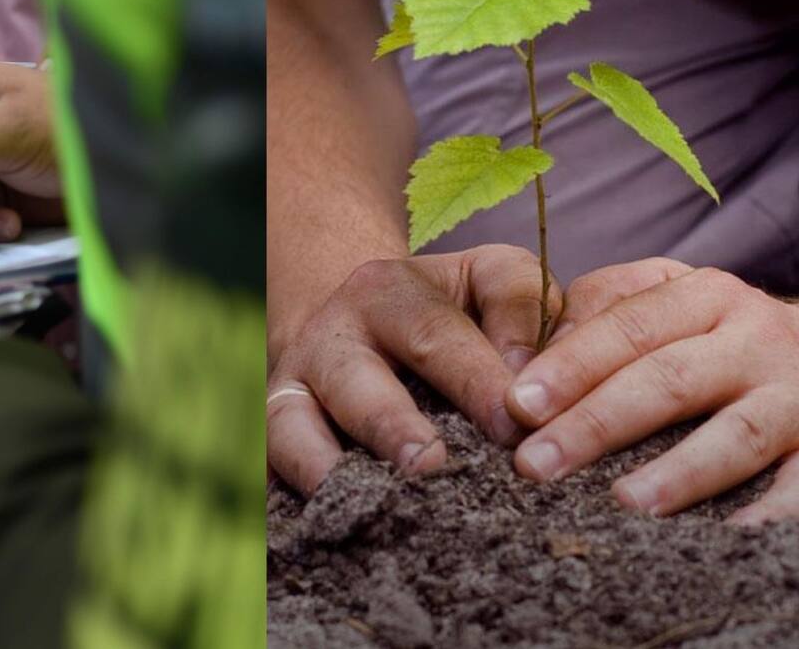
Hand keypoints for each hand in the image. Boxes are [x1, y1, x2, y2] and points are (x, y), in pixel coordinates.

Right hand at [267, 245, 561, 494]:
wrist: (360, 319)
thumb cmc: (448, 307)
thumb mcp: (487, 278)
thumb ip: (522, 306)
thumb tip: (527, 383)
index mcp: (387, 291)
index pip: (433, 333)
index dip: (474, 380)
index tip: (515, 425)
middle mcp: (330, 336)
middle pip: (355, 382)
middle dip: (392, 426)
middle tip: (432, 465)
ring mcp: (291, 387)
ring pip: (292, 426)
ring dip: (329, 468)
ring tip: (377, 501)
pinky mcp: (274, 435)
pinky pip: (274, 468)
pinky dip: (299, 496)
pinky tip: (337, 524)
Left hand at [506, 259, 798, 522]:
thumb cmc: (717, 333)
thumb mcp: (668, 297)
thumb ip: (601, 311)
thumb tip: (533, 357)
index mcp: (704, 296)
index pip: (628, 327)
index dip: (571, 365)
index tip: (519, 405)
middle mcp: (754, 339)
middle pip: (668, 379)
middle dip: (596, 423)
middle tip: (537, 463)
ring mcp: (796, 396)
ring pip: (737, 434)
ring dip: (679, 472)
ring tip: (623, 503)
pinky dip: (769, 515)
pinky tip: (726, 539)